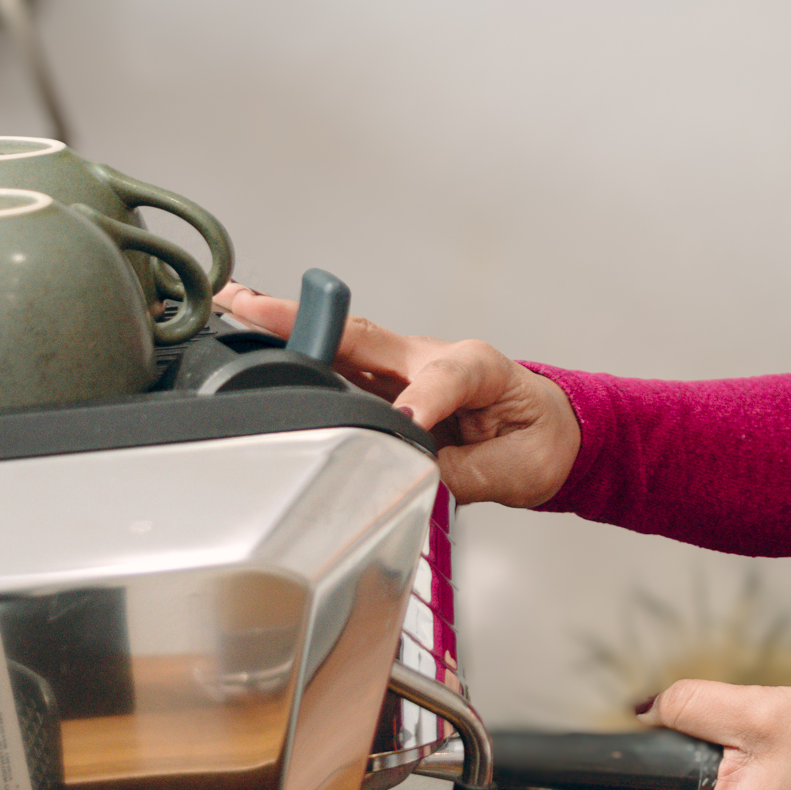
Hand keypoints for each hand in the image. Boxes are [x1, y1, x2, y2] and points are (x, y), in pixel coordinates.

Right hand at [213, 284, 581, 507]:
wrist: (555, 434)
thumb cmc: (539, 440)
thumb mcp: (515, 469)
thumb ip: (459, 476)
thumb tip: (409, 482)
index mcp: (478, 368)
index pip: (444, 378)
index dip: (422, 402)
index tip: (405, 425)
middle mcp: (434, 358)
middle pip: (365, 336)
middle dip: (306, 321)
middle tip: (249, 307)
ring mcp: (407, 368)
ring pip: (344, 346)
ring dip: (289, 328)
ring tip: (235, 309)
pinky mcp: (390, 386)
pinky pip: (342, 368)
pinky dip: (301, 355)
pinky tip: (259, 340)